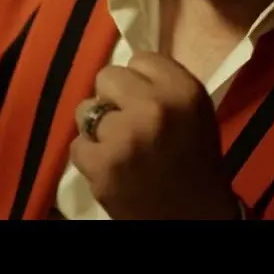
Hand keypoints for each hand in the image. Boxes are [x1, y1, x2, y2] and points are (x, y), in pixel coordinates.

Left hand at [68, 51, 241, 219]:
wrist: (194, 215)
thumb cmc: (195, 161)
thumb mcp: (194, 110)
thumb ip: (164, 84)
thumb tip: (126, 66)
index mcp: (183, 90)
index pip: (140, 58)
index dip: (139, 80)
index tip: (146, 100)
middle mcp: (154, 107)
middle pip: (106, 76)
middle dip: (113, 98)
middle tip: (128, 123)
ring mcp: (125, 136)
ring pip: (85, 110)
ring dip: (97, 128)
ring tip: (119, 147)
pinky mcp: (102, 165)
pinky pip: (77, 146)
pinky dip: (90, 158)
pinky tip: (113, 169)